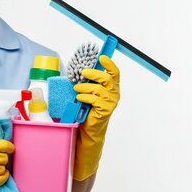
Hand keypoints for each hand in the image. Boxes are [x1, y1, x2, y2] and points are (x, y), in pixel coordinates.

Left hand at [71, 55, 119, 180]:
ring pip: (99, 88)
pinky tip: (79, 99)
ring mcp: (111, 103)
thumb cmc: (85, 112)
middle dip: (93, 73)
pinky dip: (85, 97)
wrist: (87, 133)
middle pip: (107, 78)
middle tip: (82, 73)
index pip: (115, 73)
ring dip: (85, 87)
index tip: (101, 57)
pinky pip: (96, 99)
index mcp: (111, 88)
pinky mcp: (105, 111)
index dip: (109, 64)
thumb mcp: (86, 94)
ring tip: (76, 90)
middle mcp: (114, 95)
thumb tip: (77, 70)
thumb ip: (86, 83)